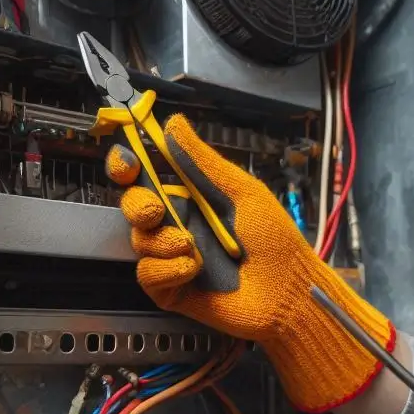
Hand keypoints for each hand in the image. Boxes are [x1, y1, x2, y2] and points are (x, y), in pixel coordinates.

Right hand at [106, 114, 394, 412]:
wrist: (287, 291)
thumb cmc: (275, 240)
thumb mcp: (242, 192)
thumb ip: (204, 161)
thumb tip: (173, 122)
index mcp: (194, 199)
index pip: (148, 178)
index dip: (128, 168)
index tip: (126, 164)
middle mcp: (179, 226)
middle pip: (135, 208)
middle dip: (138, 206)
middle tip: (157, 212)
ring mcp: (173, 259)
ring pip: (140, 242)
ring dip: (164, 242)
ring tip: (193, 248)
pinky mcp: (171, 290)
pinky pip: (147, 274)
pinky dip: (168, 270)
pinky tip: (194, 270)